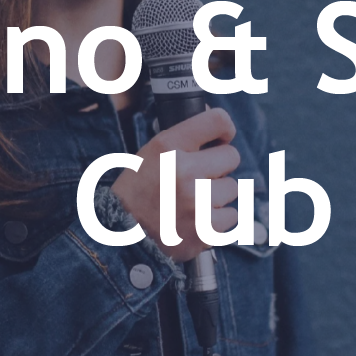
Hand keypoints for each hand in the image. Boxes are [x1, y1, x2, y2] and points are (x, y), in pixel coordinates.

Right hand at [111, 108, 239, 262]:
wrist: (122, 235)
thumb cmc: (138, 191)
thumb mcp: (150, 153)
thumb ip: (183, 139)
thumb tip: (220, 126)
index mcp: (168, 146)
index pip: (218, 121)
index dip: (225, 130)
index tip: (221, 138)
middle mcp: (184, 171)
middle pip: (231, 156)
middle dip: (219, 167)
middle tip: (200, 177)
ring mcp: (197, 201)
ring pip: (232, 187)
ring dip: (218, 195)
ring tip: (193, 202)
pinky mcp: (207, 229)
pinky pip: (232, 215)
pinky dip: (219, 219)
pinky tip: (198, 220)